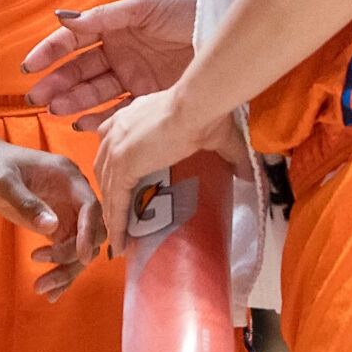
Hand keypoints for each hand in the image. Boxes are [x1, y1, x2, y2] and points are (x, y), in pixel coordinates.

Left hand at [0, 131, 105, 301]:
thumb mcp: (2, 181)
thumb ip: (26, 202)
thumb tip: (52, 227)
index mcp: (67, 176)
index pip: (90, 206)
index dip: (88, 232)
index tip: (79, 257)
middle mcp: (73, 194)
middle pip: (90, 232)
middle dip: (73, 258)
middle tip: (44, 275)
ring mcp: (66, 211)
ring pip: (80, 248)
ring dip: (67, 270)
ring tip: (41, 288)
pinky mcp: (57, 225)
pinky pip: (67, 252)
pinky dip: (62, 271)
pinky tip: (51, 292)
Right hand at [22, 0, 195, 127]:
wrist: (226, 32)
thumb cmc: (186, 12)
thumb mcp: (143, 8)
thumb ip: (105, 16)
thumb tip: (65, 20)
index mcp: (115, 29)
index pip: (74, 41)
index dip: (50, 52)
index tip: (30, 66)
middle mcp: (120, 54)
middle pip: (80, 71)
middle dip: (57, 83)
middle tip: (38, 98)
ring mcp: (134, 79)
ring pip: (95, 93)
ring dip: (73, 101)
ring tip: (55, 110)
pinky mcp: (150, 100)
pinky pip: (120, 113)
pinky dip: (100, 120)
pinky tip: (83, 124)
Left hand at [90, 87, 231, 256]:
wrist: (196, 107)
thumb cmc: (206, 114)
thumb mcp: (216, 135)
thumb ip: (230, 154)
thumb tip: (248, 174)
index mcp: (133, 116)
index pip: (112, 143)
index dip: (115, 167)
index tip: (123, 185)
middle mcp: (117, 129)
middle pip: (103, 167)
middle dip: (110, 193)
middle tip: (121, 216)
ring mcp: (116, 148)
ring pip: (107, 190)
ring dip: (111, 214)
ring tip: (120, 236)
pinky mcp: (122, 165)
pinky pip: (115, 203)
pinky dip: (116, 225)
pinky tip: (119, 244)